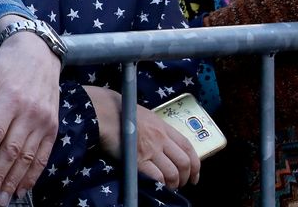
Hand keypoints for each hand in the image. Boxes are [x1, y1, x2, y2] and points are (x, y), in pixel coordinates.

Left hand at [0, 27, 59, 202]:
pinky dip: (33, 175)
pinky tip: (22, 188)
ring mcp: (44, 122)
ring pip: (28, 158)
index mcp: (10, 99)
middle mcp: (29, 113)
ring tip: (2, 199)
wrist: (39, 53)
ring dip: (14, 181)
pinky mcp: (52, 128)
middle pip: (12, 151)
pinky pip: (43, 156)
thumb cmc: (6, 64)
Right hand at [84, 85, 199, 188]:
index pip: (188, 147)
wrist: (101, 111)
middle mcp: (160, 138)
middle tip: (181, 184)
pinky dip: (160, 184)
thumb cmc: (118, 110)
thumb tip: (159, 141)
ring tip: (168, 187)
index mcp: (162, 126)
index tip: (194, 175)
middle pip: (184, 162)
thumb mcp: (143, 115)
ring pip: (173, 172)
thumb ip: (154, 128)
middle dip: (186, 177)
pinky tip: (157, 186)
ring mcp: (150, 149)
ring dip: (174, 184)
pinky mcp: (138, 159)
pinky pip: (157, 177)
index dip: (195, 164)